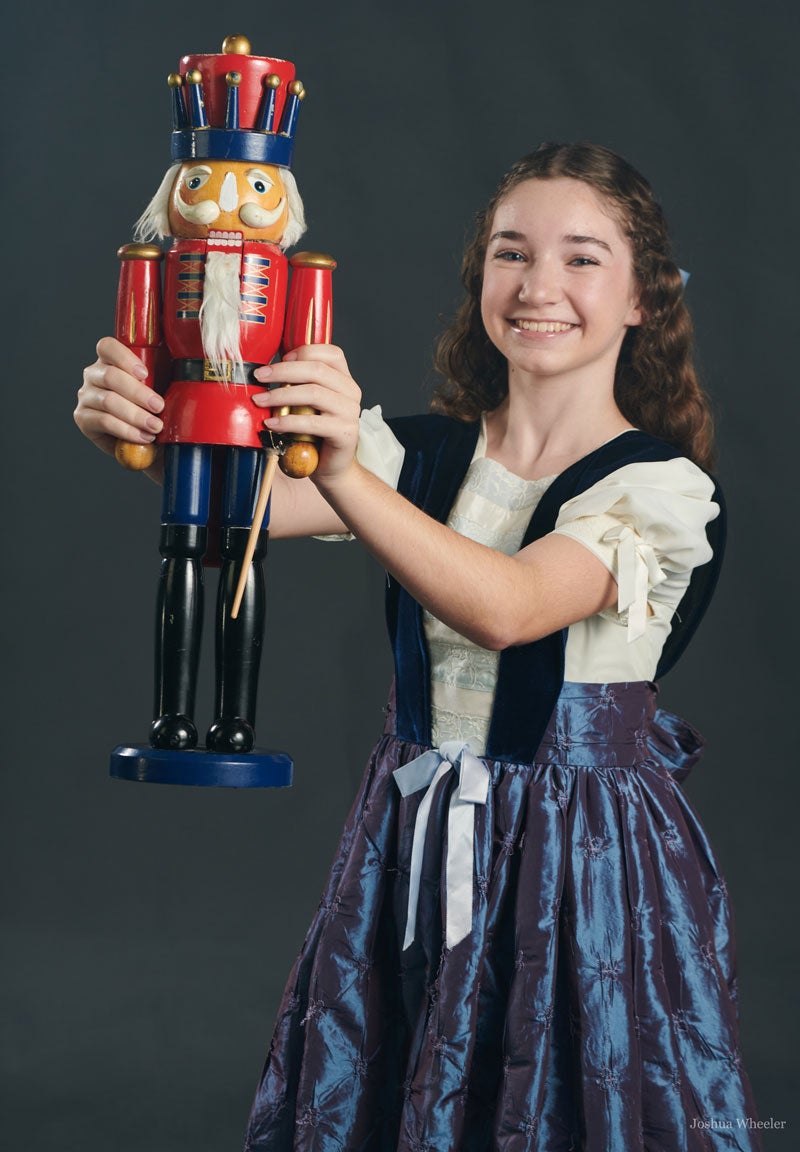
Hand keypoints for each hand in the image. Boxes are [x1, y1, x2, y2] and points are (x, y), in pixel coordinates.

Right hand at [75, 337, 164, 459]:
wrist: (151, 440)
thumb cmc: (157, 406)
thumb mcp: (163, 382)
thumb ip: (164, 366)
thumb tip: (183, 352)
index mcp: (110, 359)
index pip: (107, 347)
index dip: (124, 358)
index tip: (145, 374)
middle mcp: (94, 374)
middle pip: (110, 376)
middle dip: (138, 393)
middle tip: (159, 406)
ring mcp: (87, 395)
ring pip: (108, 401)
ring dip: (135, 415)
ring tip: (155, 426)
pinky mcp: (83, 418)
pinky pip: (103, 421)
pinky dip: (126, 430)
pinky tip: (143, 437)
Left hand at [252, 345, 361, 485]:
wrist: (332, 466)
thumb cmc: (315, 433)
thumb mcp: (307, 403)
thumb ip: (298, 384)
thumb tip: (267, 369)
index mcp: (344, 379)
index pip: (330, 352)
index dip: (304, 351)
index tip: (280, 358)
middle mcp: (351, 391)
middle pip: (317, 369)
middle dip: (282, 371)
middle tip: (259, 376)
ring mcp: (350, 412)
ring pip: (313, 393)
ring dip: (281, 395)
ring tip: (260, 401)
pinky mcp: (345, 432)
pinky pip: (313, 422)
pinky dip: (288, 422)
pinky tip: (272, 424)